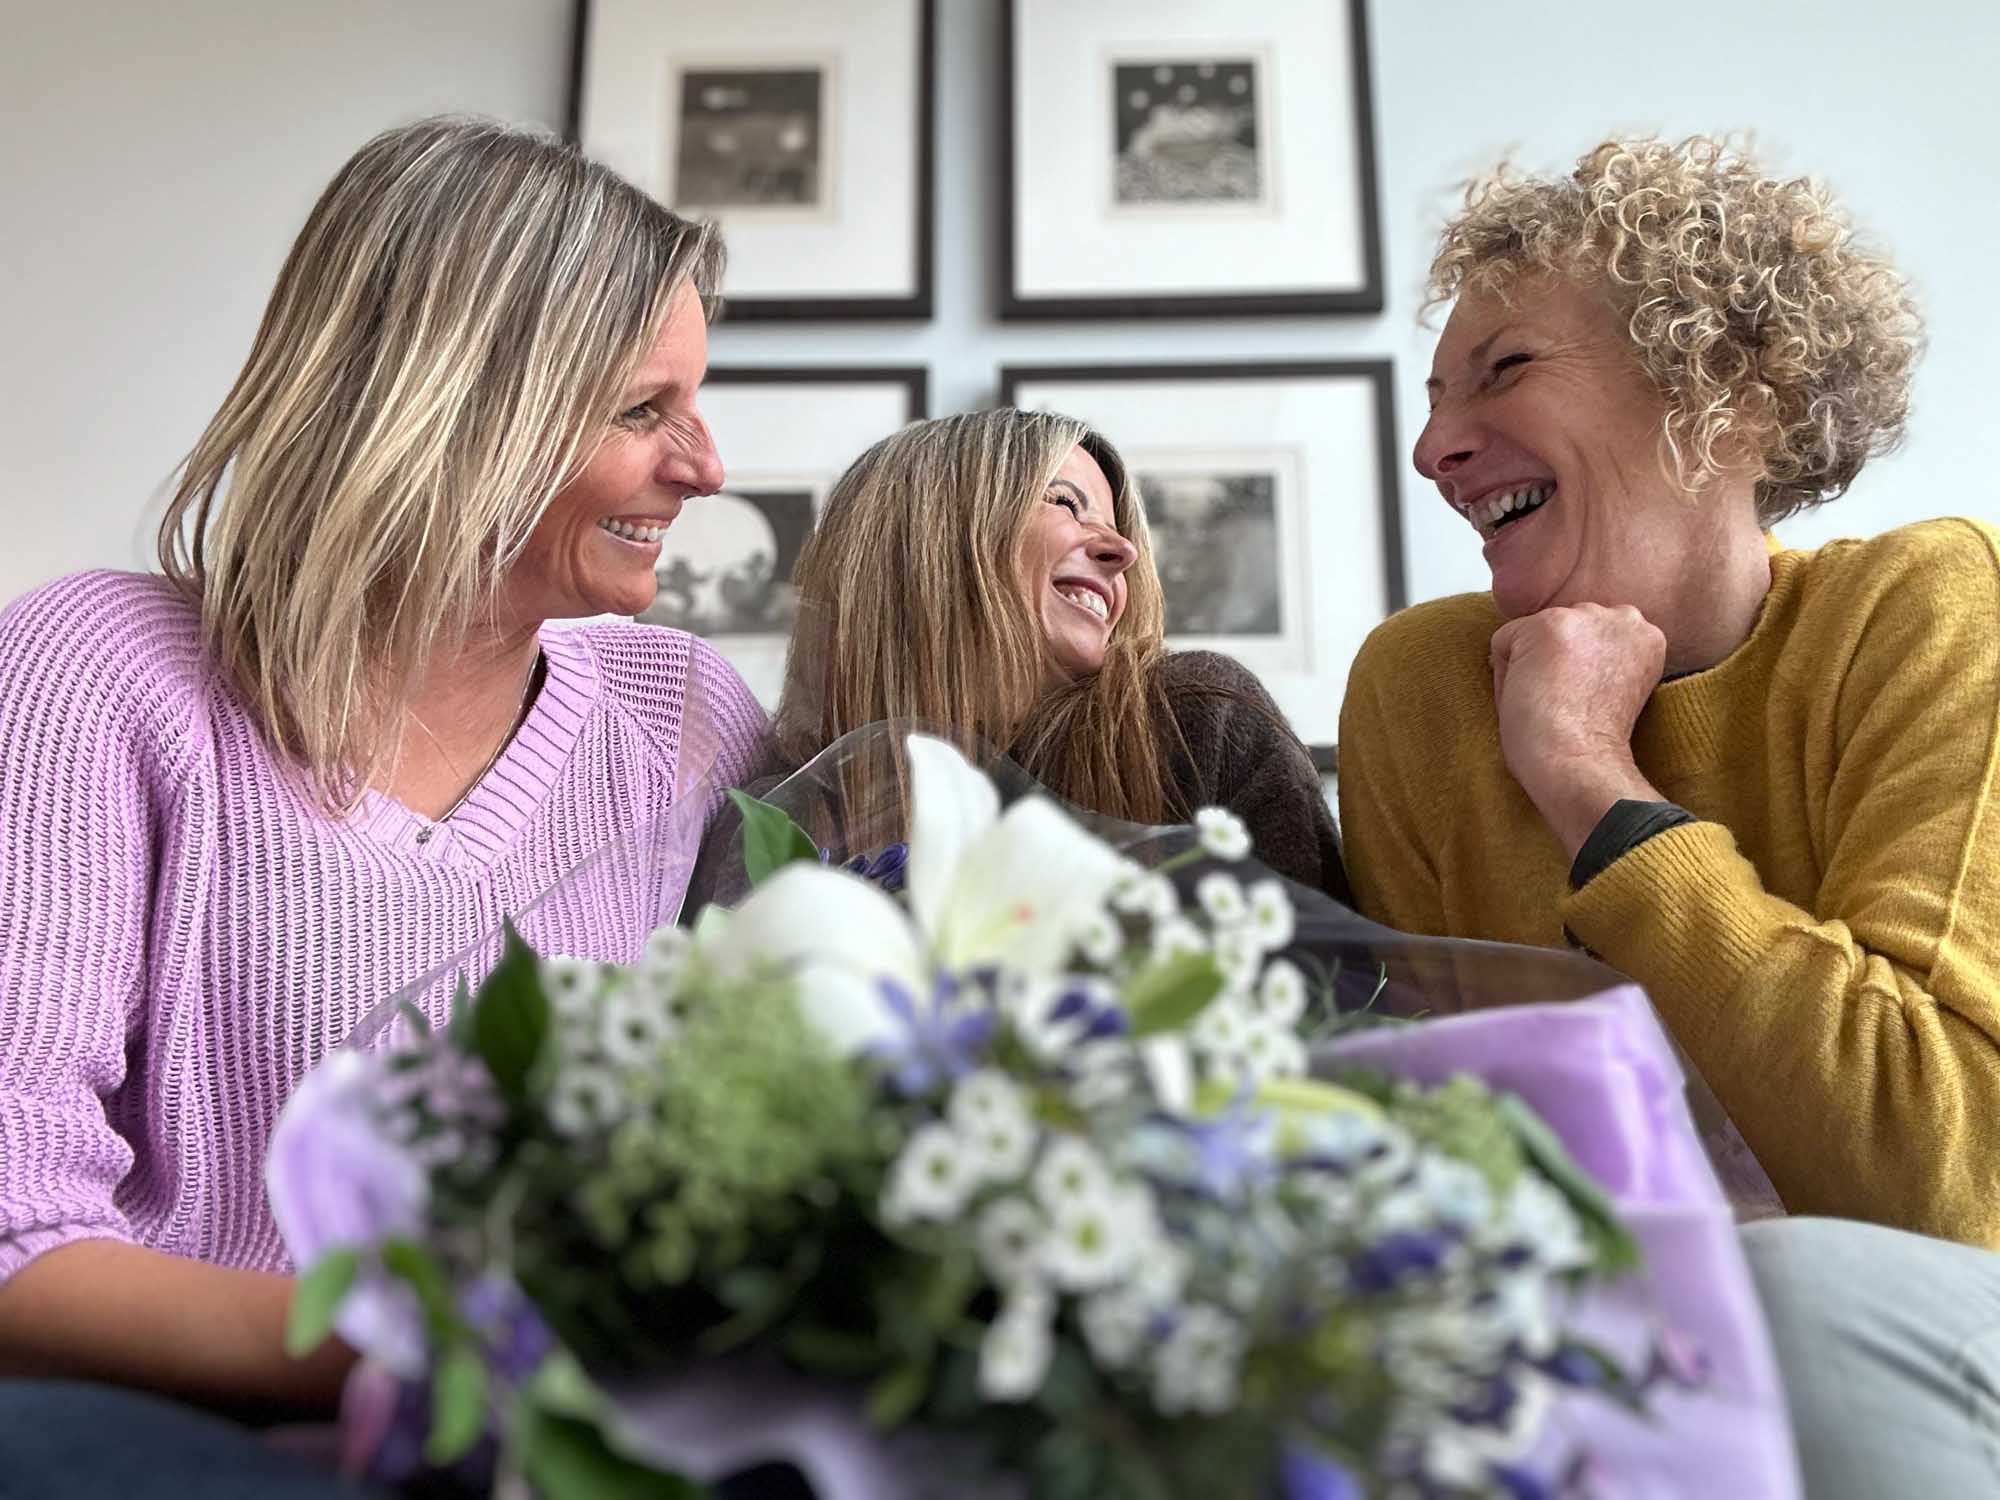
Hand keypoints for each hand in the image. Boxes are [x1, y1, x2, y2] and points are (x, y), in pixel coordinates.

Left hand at [1490, 605, 1667, 858]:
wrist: (1582, 764)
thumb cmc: (1593, 746)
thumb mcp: (1616, 688)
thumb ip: (1599, 659)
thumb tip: (1555, 646)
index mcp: (1647, 636)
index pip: (1588, 636)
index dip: (1574, 674)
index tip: (1583, 704)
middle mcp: (1623, 616)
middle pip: (1563, 627)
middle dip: (1554, 660)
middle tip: (1566, 706)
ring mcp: (1584, 617)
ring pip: (1532, 633)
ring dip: (1529, 665)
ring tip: (1551, 703)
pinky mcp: (1550, 624)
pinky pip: (1503, 642)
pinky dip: (1503, 674)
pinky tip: (1530, 699)